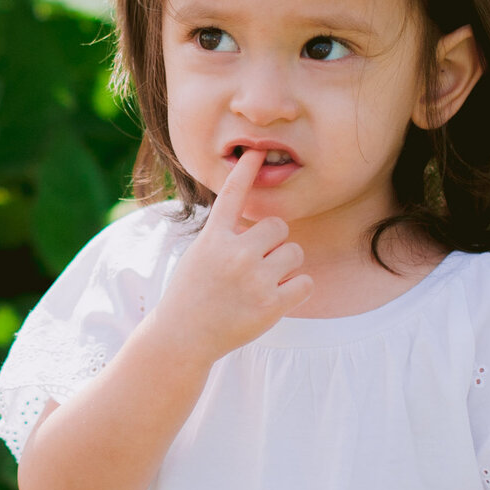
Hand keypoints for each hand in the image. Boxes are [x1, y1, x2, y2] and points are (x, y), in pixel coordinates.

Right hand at [145, 148, 313, 365]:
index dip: (246, 170)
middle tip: (258, 262)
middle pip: (279, 226)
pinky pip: (306, 283)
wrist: (183, 336)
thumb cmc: (192, 293)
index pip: (233, 194)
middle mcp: (235, 254)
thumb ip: (225, 235)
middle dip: (274, 242)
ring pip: (295, 252)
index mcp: (214, 238)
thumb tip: (261, 223)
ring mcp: (254, 280)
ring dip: (286, 264)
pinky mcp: (271, 306)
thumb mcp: (199, 254)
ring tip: (266, 281)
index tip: (256, 152)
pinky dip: (297, 289)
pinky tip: (278, 297)